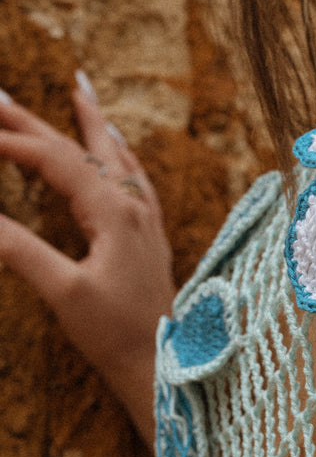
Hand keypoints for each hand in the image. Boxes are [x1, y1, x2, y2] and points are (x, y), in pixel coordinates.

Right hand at [0, 77, 174, 441]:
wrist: (160, 366)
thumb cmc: (115, 335)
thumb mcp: (62, 291)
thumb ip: (18, 249)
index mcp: (114, 213)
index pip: (56, 160)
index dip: (11, 142)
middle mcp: (135, 208)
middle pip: (82, 150)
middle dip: (37, 121)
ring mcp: (146, 222)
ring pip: (116, 159)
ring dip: (91, 124)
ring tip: (80, 90)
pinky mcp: (150, 240)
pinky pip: (136, 182)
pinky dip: (120, 156)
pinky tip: (119, 151)